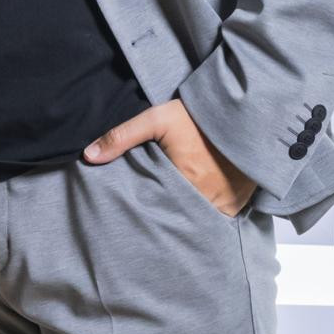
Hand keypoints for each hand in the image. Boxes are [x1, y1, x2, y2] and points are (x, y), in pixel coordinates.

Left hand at [83, 99, 257, 218]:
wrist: (245, 113)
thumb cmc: (199, 117)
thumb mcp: (157, 119)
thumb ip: (121, 137)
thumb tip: (88, 156)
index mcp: (183, 182)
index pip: (156, 210)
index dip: (146, 211)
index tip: (139, 210)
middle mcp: (205, 199)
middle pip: (177, 218)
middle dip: (166, 217)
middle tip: (155, 213)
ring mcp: (224, 204)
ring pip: (198, 221)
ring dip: (187, 217)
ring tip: (175, 213)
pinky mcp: (238, 203)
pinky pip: (218, 218)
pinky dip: (208, 215)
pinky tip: (199, 207)